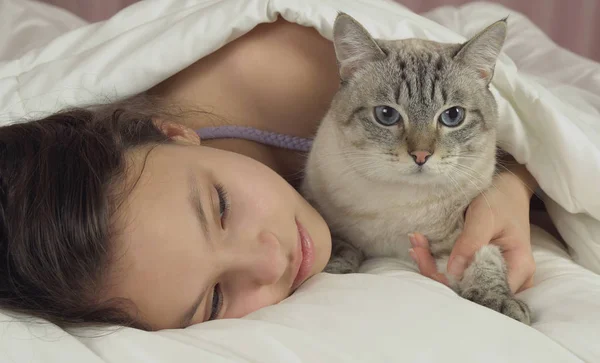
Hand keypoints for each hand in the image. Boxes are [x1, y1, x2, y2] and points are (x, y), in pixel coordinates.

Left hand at [409, 168, 536, 292]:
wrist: (507, 189)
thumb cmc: (500, 200)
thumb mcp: (485, 217)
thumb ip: (471, 243)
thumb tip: (453, 272)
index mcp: (518, 268)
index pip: (486, 291)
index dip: (456, 285)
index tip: (431, 266)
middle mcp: (510, 278)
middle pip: (470, 290)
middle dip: (438, 274)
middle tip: (416, 250)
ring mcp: (496, 275)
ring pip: (460, 283)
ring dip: (433, 267)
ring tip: (415, 246)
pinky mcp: (482, 268)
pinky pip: (458, 273)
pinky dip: (437, 263)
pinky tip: (421, 249)